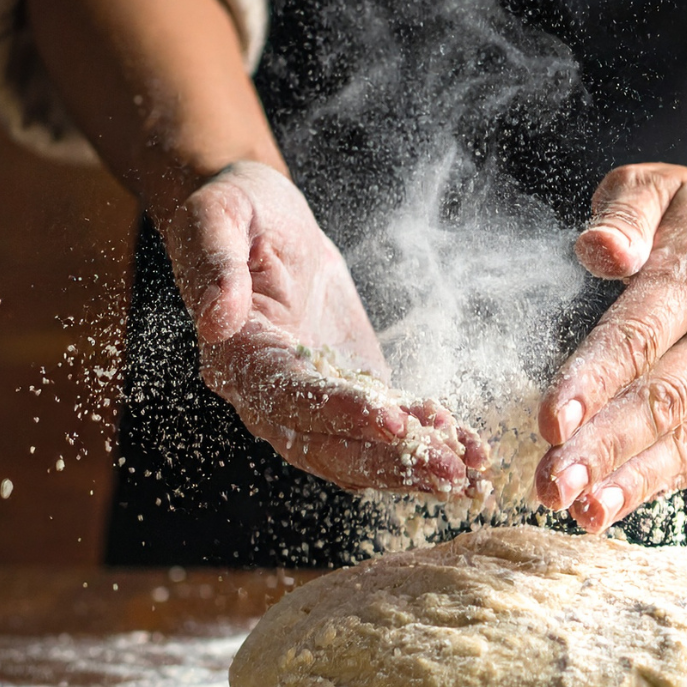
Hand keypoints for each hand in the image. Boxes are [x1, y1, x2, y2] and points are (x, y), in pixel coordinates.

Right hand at [150, 162, 487, 494]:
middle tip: (449, 473)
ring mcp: (311, 403)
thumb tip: (215, 319)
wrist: (264, 220)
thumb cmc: (238, 211)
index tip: (392, 421)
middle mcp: (269, 396)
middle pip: (327, 446)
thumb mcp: (219, 217)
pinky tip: (470, 452)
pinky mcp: (349, 393)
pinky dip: (426, 443)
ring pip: (358, 452)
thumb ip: (216, 265)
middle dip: (390, 461)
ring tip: (468, 476)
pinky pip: (385, 431)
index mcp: (237, 358)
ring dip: (413, 468)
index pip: (289, 398)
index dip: (341, 412)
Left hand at [533, 159, 686, 529]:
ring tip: (581, 513)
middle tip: (552, 485)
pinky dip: (660, 483)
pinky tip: (616, 507)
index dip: (592, 382)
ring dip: (630, 481)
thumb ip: (623, 213)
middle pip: (661, 400)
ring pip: (686, 438)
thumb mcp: (658, 185)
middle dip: (603, 449)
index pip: (638, 336)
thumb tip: (597, 250)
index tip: (549, 421)